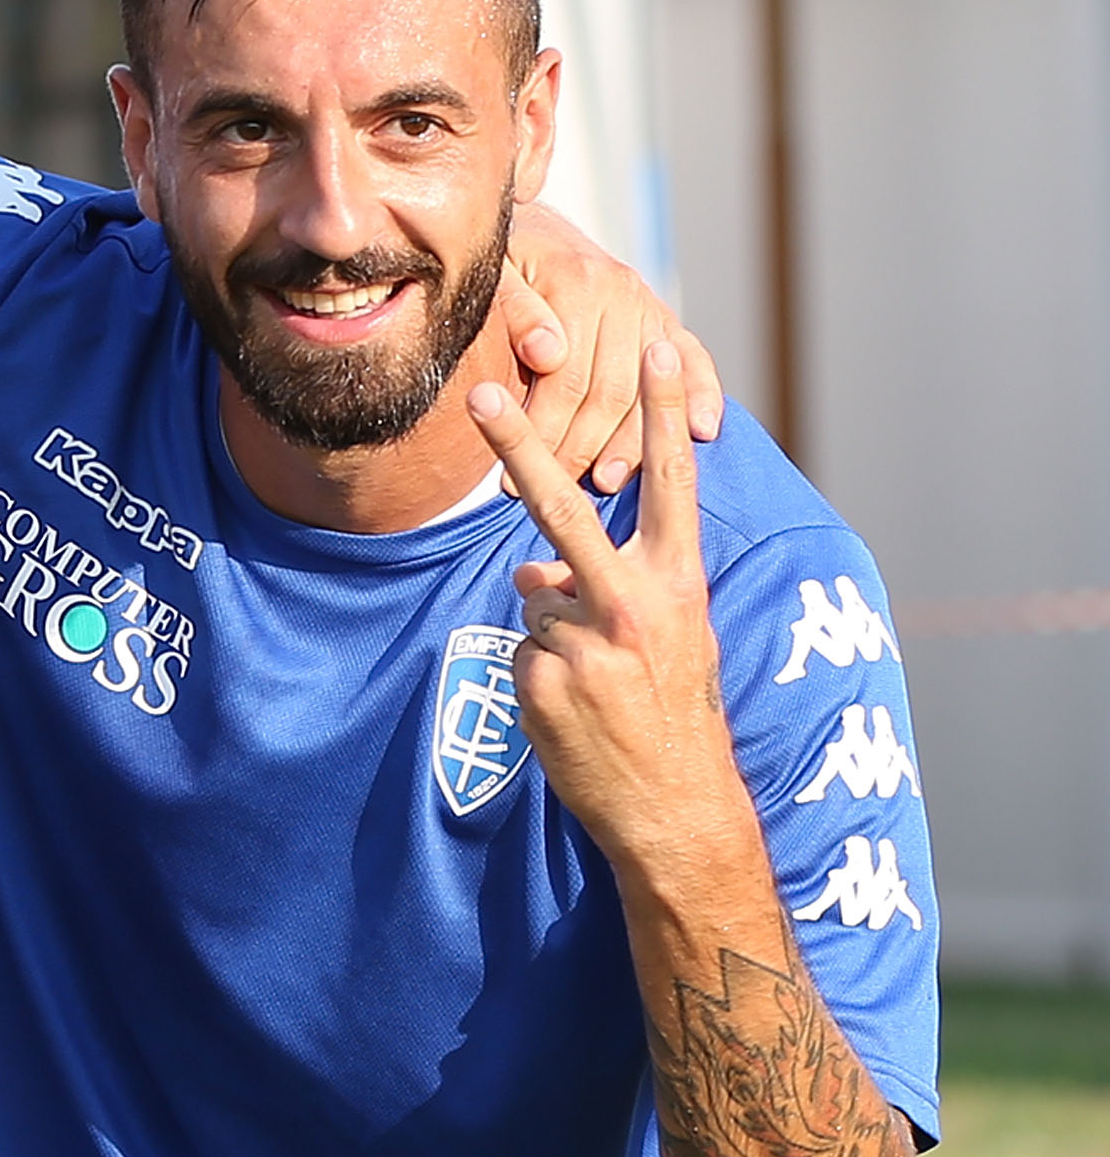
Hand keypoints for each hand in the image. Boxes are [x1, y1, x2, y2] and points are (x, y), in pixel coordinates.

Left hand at [467, 342, 756, 876]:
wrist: (675, 809)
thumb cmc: (675, 712)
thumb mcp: (669, 637)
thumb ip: (609, 586)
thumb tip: (531, 570)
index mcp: (678, 585)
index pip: (671, 484)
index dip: (664, 414)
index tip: (654, 347)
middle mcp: (632, 604)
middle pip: (563, 508)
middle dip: (518, 445)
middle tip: (479, 392)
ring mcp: (582, 642)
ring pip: (535, 599)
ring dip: (554, 634)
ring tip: (600, 685)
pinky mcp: (539, 680)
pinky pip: (521, 649)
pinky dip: (538, 674)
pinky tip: (576, 710)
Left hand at [499, 200, 725, 492]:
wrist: (526, 219)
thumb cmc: (498, 256)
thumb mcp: (491, 271)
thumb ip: (514, 310)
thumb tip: (549, 353)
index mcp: (574, 282)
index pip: (565, 380)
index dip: (540, 435)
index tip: (510, 481)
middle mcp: (620, 292)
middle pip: (608, 392)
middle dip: (577, 450)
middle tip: (551, 496)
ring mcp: (648, 305)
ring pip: (647, 388)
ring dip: (632, 442)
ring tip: (607, 483)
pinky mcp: (664, 317)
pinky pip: (697, 358)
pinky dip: (703, 394)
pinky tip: (705, 432)